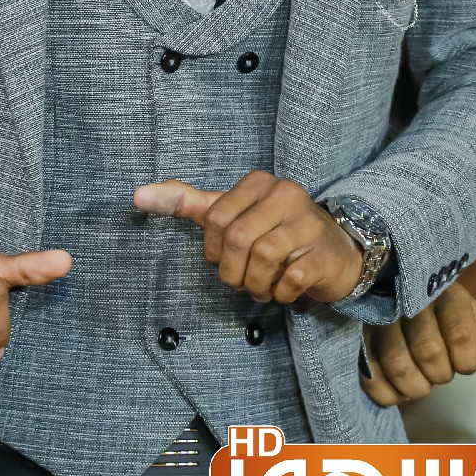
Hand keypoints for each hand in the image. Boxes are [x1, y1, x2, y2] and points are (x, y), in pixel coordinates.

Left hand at [135, 172, 363, 303]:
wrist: (337, 252)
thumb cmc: (275, 232)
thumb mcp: (231, 213)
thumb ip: (187, 203)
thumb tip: (138, 195)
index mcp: (260, 182)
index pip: (215, 217)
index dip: (213, 248)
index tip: (224, 257)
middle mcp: (287, 194)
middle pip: (238, 239)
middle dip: (232, 271)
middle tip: (241, 280)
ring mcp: (309, 224)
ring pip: (262, 259)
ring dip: (255, 284)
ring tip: (262, 286)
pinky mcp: (323, 254)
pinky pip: (289, 280)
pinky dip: (279, 293)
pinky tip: (284, 289)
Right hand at [363, 284, 475, 406]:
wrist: (405, 312)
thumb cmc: (450, 326)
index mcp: (446, 292)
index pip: (463, 336)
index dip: (467, 360)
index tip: (465, 359)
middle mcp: (409, 299)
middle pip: (430, 354)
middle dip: (441, 374)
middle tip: (441, 371)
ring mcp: (378, 318)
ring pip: (398, 365)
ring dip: (416, 387)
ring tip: (421, 382)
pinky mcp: (355, 338)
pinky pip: (371, 377)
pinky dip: (389, 395)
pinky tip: (398, 389)